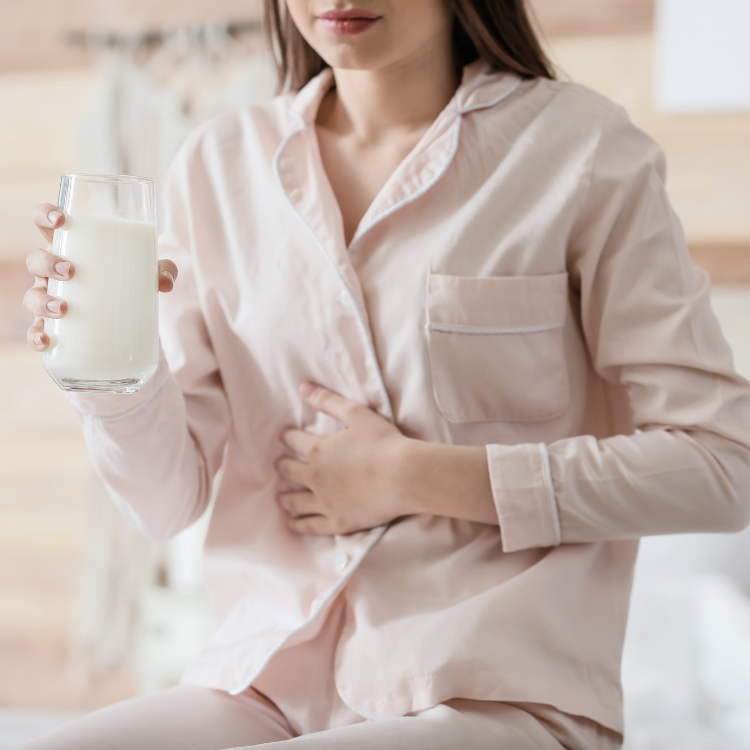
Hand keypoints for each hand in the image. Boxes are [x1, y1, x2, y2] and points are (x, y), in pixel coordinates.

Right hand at [24, 203, 178, 351]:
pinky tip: (46, 341)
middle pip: (36, 260)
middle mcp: (54, 272)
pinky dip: (37, 336)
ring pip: (32, 296)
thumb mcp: (149, 272)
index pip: (45, 223)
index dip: (46, 215)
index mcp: (71, 248)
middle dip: (47, 263)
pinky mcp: (55, 327)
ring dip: (42, 301)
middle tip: (71, 271)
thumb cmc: (132, 281)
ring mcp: (51, 299)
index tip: (61, 220)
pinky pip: (36, 331)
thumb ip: (163, 270)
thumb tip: (166, 282)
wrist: (131, 318)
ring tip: (64, 308)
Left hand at [277, 383, 412, 535]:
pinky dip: (297, 525)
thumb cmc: (384, 442)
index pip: (293, 440)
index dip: (288, 436)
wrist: (405, 477)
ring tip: (281, 498)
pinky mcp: (336, 522)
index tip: (285, 436)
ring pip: (294, 502)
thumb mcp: (357, 413)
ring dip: (285, 498)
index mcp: (317, 450)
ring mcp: (324, 503)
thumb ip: (328, 401)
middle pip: (289, 472)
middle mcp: (314, 477)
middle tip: (280, 466)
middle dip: (282, 467)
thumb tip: (303, 388)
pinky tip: (292, 524)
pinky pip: (309, 526)